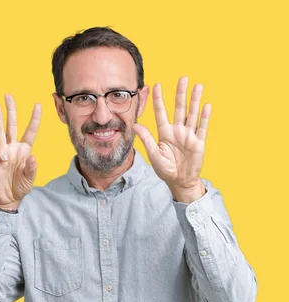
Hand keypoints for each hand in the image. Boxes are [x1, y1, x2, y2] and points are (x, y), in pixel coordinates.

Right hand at [0, 94, 40, 210]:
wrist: (8, 197)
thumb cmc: (20, 187)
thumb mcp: (30, 179)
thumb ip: (31, 169)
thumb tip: (32, 157)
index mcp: (25, 150)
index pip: (30, 131)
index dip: (34, 119)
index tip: (37, 105)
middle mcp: (13, 147)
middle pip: (12, 124)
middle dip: (11, 110)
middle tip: (8, 95)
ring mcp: (3, 151)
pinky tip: (2, 161)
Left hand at [133, 77, 210, 202]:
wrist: (179, 181)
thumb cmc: (165, 168)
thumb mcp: (153, 154)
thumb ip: (146, 139)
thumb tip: (136, 124)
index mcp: (164, 132)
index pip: (161, 112)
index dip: (158, 99)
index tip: (156, 85)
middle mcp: (177, 131)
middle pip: (179, 108)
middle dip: (180, 93)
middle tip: (183, 78)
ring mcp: (189, 135)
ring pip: (192, 114)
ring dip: (195, 100)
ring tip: (197, 86)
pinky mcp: (199, 143)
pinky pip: (202, 128)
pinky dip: (204, 117)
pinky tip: (207, 106)